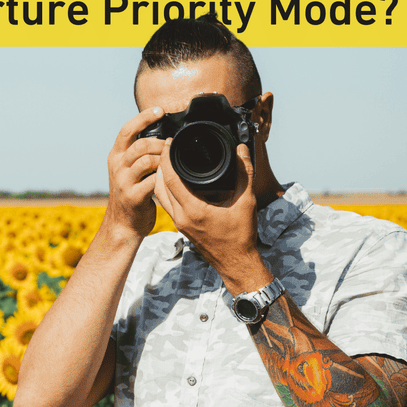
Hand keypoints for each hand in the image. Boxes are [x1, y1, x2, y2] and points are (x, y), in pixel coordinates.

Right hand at [103, 107, 168, 239]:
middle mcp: (117, 166)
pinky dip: (164, 178)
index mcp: (116, 156)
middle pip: (140, 144)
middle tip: (171, 147)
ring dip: (163, 159)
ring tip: (172, 162)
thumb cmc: (132, 193)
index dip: (144, 117)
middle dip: (160, 143)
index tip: (160, 110)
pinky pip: (152, 181)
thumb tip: (162, 135)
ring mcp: (123, 181)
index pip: (127, 129)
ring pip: (146, 160)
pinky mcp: (132, 196)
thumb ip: (139, 153)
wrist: (123, 224)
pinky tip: (170, 179)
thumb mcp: (129, 170)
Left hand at [154, 141, 270, 291]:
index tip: (168, 143)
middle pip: (160, 185)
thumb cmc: (241, 235)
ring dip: (160, 177)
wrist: (236, 263)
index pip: (171, 178)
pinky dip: (166, 190)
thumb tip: (242, 150)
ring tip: (167, 161)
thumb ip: (245, 173)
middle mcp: (181, 217)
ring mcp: (179, 223)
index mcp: (193, 210)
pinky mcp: (181, 227)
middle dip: (160, 164)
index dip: (167, 158)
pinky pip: (167, 204)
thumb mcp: (246, 201)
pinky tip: (174, 180)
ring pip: (160, 196)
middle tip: (165, 148)